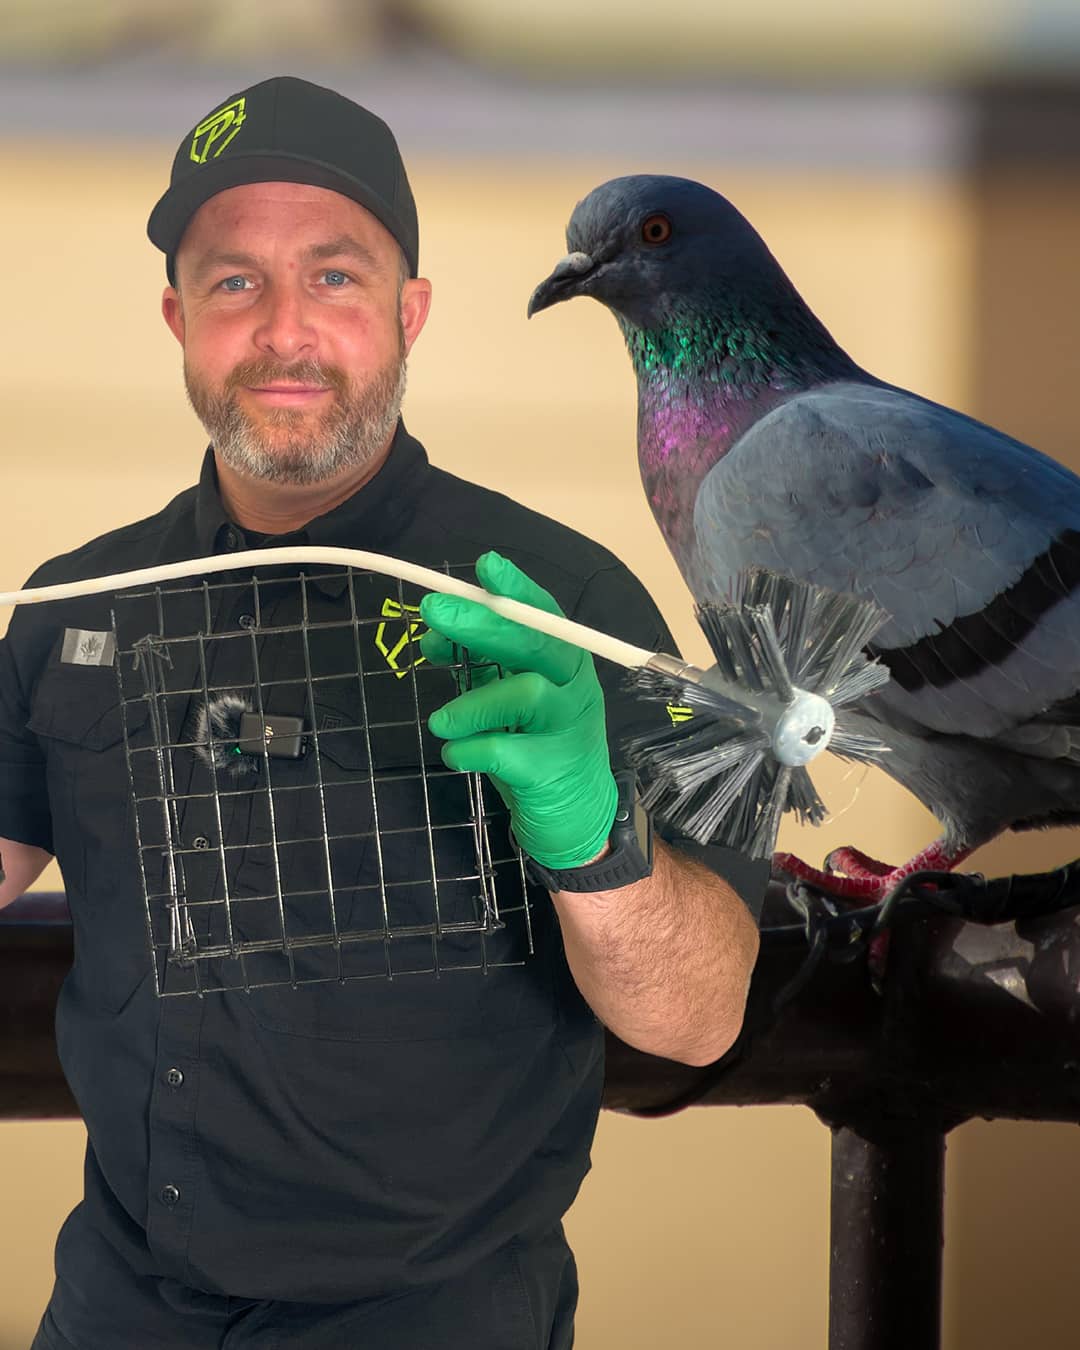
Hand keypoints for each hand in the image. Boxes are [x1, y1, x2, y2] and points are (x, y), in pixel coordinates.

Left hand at [418, 551, 617, 868]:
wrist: (575, 817)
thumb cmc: (537, 745)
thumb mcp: (508, 699)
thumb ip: (479, 666)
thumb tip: (431, 637)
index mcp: (565, 662)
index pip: (545, 615)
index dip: (516, 589)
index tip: (485, 565)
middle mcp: (574, 687)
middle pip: (536, 643)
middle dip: (482, 624)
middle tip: (433, 612)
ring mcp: (569, 728)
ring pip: (524, 693)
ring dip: (472, 702)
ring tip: (441, 722)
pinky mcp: (553, 770)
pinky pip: (505, 750)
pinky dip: (470, 748)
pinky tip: (455, 754)